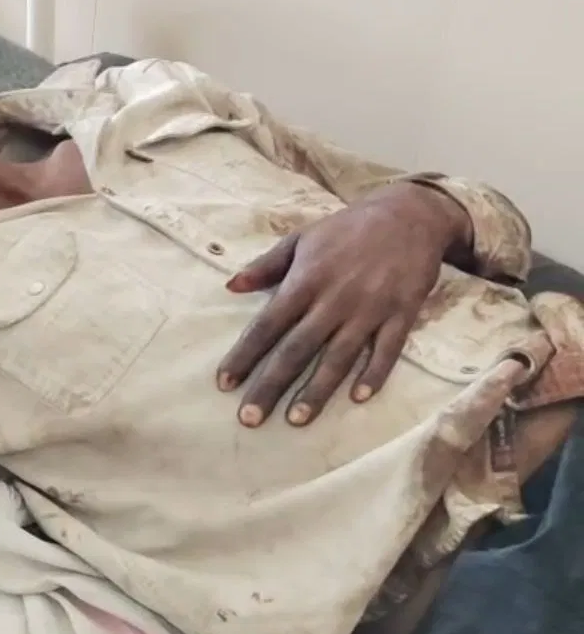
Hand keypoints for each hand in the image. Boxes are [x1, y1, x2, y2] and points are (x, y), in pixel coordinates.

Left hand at [217, 182, 471, 427]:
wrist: (408, 214)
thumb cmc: (347, 229)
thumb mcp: (301, 239)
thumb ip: (266, 266)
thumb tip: (230, 286)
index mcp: (304, 280)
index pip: (267, 325)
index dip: (244, 355)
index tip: (224, 383)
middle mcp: (333, 299)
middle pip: (296, 349)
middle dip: (271, 385)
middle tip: (249, 419)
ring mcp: (369, 308)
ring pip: (338, 357)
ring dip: (317, 391)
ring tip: (296, 420)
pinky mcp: (401, 314)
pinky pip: (387, 350)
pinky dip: (374, 374)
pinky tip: (359, 398)